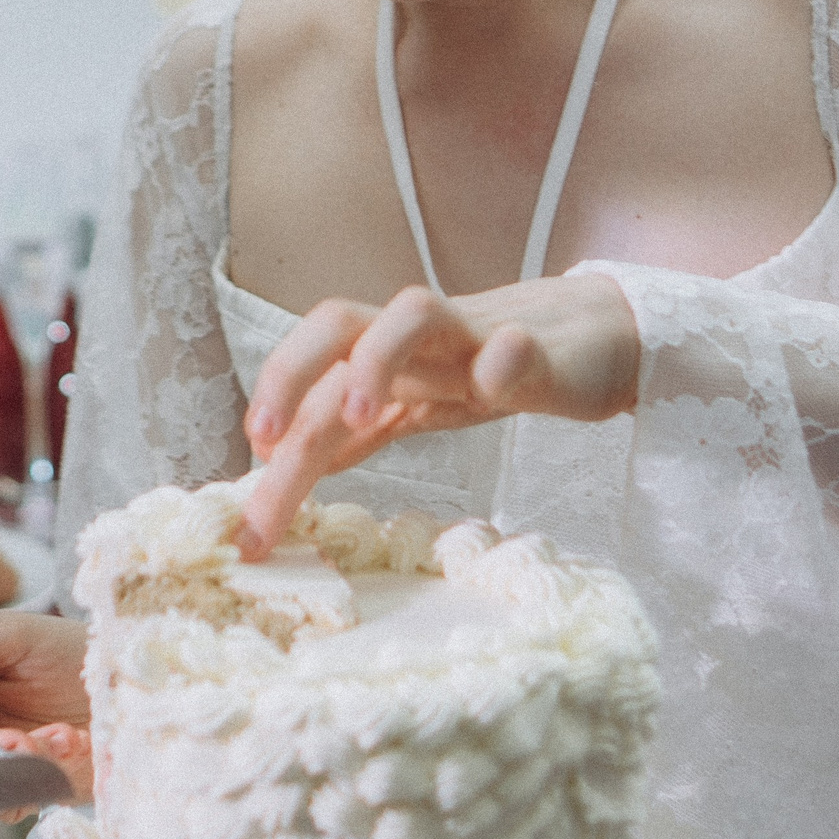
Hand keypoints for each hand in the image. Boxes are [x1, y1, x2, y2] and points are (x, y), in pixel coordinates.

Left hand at [238, 275, 642, 555]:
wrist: (592, 335)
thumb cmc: (491, 368)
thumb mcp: (414, 407)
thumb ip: (356, 432)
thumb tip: (288, 462)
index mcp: (382, 359)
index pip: (312, 388)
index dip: (269, 443)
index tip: (246, 525)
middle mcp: (415, 340)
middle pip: (337, 327)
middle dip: (288, 379)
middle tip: (262, 445)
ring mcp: (473, 337)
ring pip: (412, 313)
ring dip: (377, 357)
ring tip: (358, 415)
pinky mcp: (536, 347)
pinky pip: (515, 343)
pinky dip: (499, 359)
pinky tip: (490, 387)